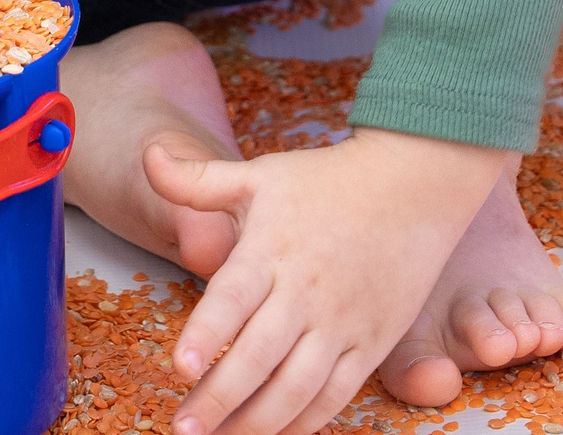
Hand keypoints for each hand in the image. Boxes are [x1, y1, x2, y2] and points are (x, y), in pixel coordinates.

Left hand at [145, 128, 511, 434]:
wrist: (413, 186)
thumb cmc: (327, 180)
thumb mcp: (260, 174)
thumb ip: (198, 180)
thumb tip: (148, 156)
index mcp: (272, 251)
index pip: (232, 299)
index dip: (205, 335)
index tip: (179, 366)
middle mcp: (306, 292)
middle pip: (258, 357)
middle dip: (218, 399)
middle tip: (183, 428)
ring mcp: (342, 323)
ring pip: (296, 388)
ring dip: (257, 422)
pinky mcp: (372, 344)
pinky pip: (336, 394)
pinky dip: (304, 421)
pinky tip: (273, 432)